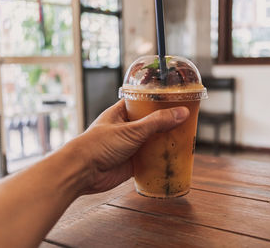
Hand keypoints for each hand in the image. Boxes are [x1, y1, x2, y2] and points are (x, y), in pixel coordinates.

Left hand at [66, 99, 189, 194]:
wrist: (82, 172)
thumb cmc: (98, 145)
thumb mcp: (132, 130)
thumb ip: (157, 122)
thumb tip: (182, 112)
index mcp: (121, 113)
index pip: (142, 102)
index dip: (158, 100)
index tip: (175, 98)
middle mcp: (125, 128)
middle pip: (150, 123)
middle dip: (166, 123)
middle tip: (186, 119)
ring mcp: (129, 146)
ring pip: (151, 142)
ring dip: (165, 142)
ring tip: (185, 138)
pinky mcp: (131, 163)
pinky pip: (150, 160)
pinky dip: (160, 160)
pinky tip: (174, 159)